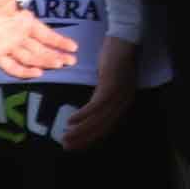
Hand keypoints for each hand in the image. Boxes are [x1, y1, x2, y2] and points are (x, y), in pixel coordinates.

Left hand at [0, 0, 76, 79]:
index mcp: (24, 20)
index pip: (46, 34)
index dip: (60, 41)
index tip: (74, 47)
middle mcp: (17, 35)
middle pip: (41, 49)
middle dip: (57, 55)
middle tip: (71, 61)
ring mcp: (6, 45)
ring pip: (30, 58)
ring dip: (45, 62)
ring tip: (59, 64)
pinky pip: (10, 66)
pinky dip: (23, 71)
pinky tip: (37, 73)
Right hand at [60, 34, 138, 150]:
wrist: (124, 41)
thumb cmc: (114, 60)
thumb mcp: (108, 82)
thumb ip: (102, 96)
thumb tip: (89, 110)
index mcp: (123, 103)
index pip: (107, 126)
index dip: (91, 138)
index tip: (76, 146)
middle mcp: (124, 102)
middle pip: (103, 126)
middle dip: (84, 138)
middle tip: (67, 147)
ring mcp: (119, 95)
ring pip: (99, 119)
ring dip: (81, 130)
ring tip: (65, 137)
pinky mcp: (112, 86)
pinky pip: (97, 105)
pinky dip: (83, 115)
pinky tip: (71, 121)